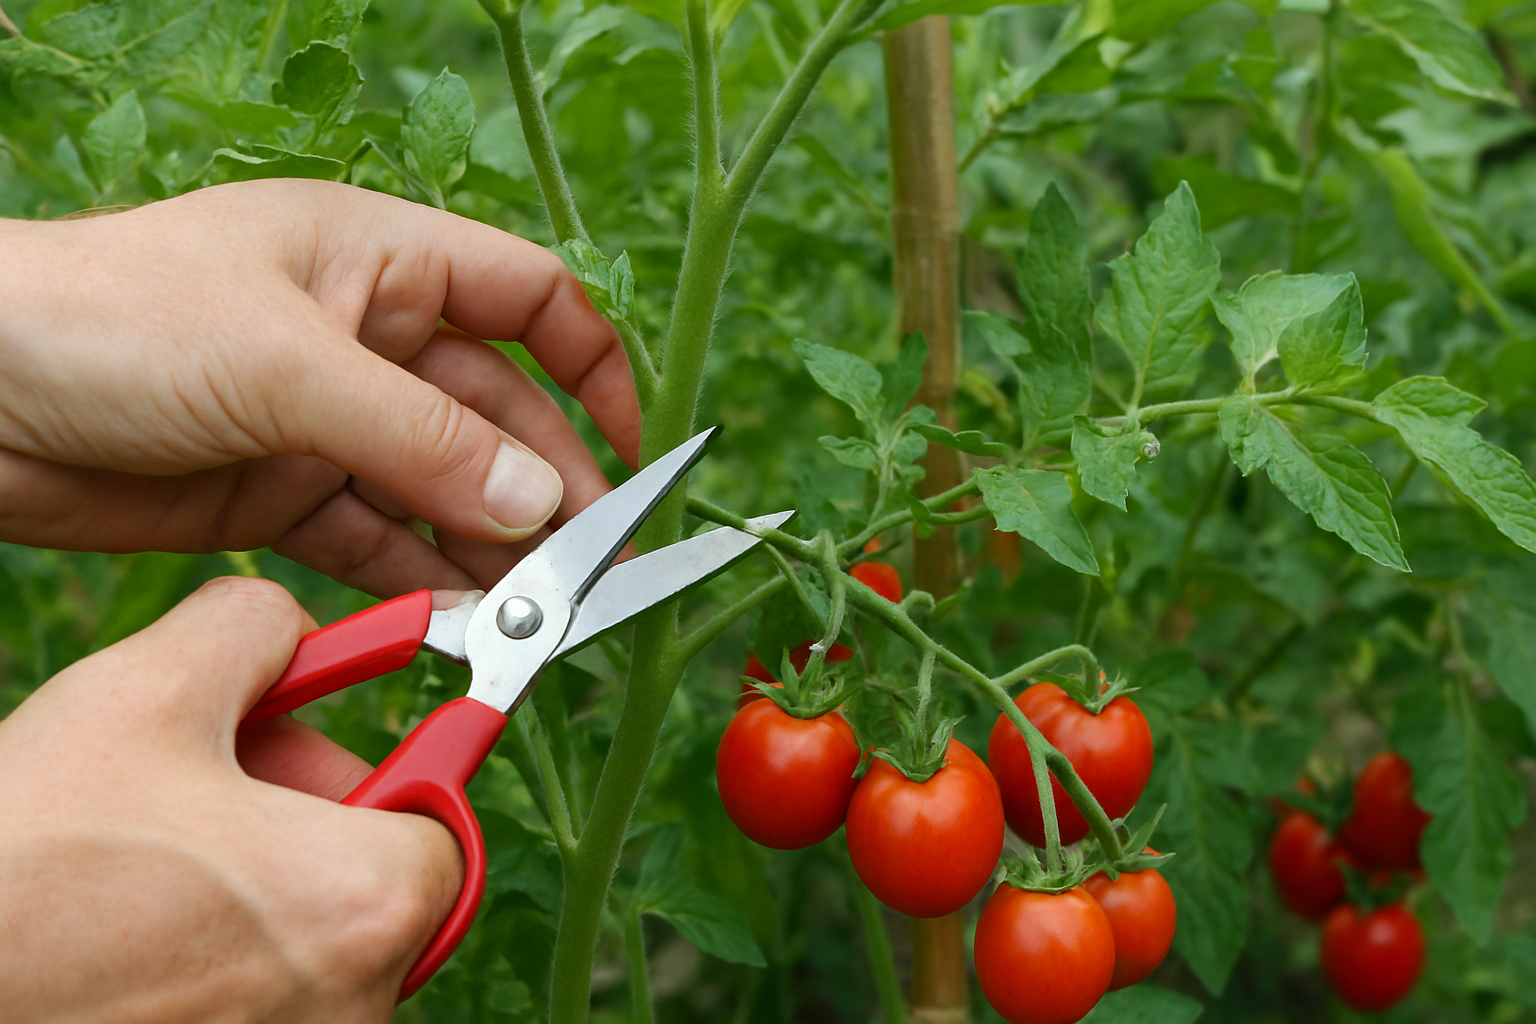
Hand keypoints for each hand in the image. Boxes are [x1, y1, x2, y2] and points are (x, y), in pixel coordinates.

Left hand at [0, 180, 639, 595]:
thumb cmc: (113, 319)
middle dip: (547, 484)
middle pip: (496, 412)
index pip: (528, 298)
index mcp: (381, 259)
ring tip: (533, 608)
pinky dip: (419, 576)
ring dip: (490, 543)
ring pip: (442, 486)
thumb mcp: (288, 365)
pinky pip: (378, 538)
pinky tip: (456, 613)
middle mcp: (368, 338)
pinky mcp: (281, 494)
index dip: (592, 366)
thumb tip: (543, 502)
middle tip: (587, 568)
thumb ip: (423, 438)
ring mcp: (326, 422)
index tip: (633, 447)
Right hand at [0, 577, 459, 1023]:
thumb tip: (292, 622)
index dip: (381, 769)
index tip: (322, 753)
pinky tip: (130, 924)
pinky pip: (261, 994)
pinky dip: (215, 949)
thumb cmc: (22, 865)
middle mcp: (353, 1002)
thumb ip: (254, 627)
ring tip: (144, 855)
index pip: (439, 818)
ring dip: (250, 879)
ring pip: (310, 938)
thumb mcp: (140, 692)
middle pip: (373, 879)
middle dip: (300, 816)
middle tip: (204, 789)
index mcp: (363, 902)